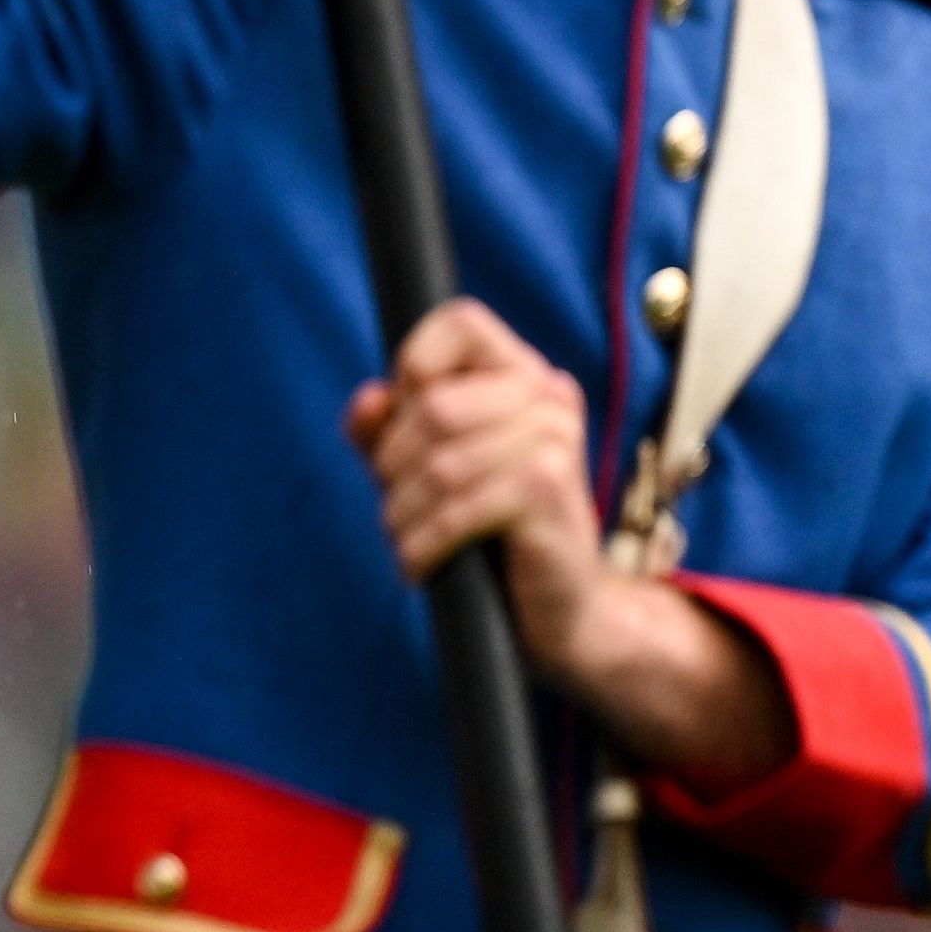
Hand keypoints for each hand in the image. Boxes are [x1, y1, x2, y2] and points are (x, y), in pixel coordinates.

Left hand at [347, 299, 797, 782]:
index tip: (403, 420)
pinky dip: (422, 544)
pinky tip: (420, 563)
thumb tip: (370, 399)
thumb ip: (388, 427)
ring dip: (403, 514)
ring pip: (437, 465)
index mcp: (524, 377)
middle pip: (431, 406)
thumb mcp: (427, 470)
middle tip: (399, 505)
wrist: (560, 609)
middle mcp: (549, 398)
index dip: (413, 365)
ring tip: (408, 539)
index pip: (460, 322)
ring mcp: (555, 443)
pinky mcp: (548, 493)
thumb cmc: (490, 531)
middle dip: (392, 465)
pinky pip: (455, 510)